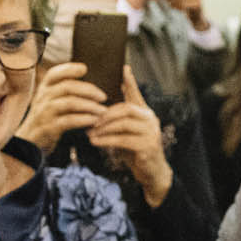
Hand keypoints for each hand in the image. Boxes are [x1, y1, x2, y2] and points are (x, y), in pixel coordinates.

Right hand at [18, 62, 106, 154]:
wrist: (29, 143)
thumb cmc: (46, 119)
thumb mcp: (49, 101)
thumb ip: (63, 90)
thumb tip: (84, 74)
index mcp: (44, 89)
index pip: (54, 73)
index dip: (69, 69)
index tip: (85, 69)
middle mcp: (42, 98)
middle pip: (67, 87)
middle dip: (88, 90)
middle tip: (103, 97)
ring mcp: (44, 113)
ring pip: (69, 103)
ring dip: (90, 106)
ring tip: (103, 111)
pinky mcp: (49, 128)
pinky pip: (69, 120)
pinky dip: (84, 119)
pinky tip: (94, 120)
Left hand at [87, 69, 171, 206]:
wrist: (152, 173)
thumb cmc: (136, 152)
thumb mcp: (127, 133)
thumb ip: (119, 121)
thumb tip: (97, 110)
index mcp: (145, 113)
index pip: (136, 94)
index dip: (130, 81)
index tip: (124, 67)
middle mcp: (151, 119)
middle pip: (126, 109)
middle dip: (105, 114)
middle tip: (89, 120)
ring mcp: (151, 133)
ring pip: (123, 124)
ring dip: (103, 128)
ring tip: (89, 133)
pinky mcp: (148, 146)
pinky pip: (123, 140)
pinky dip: (106, 140)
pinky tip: (95, 142)